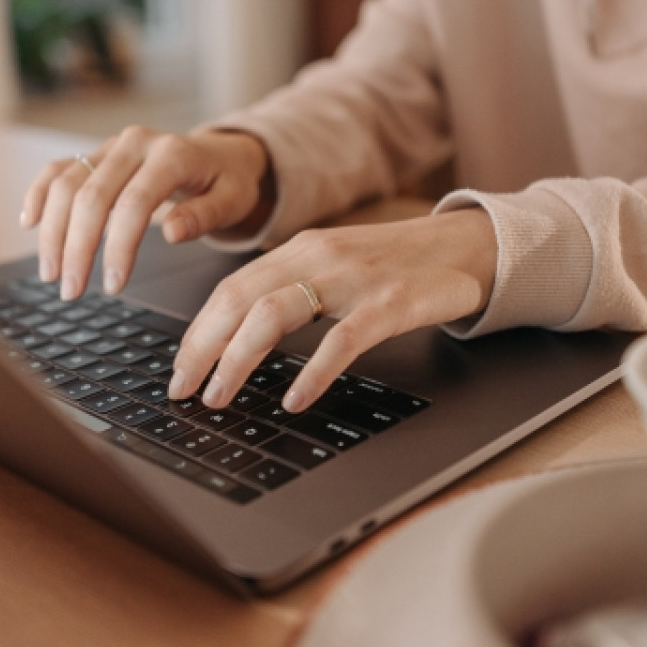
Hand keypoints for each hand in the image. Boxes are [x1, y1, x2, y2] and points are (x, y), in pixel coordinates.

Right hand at [20, 127, 270, 298]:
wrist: (221, 154)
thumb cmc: (228, 183)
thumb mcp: (232, 200)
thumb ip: (204, 215)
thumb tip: (172, 232)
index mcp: (172, 154)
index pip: (135, 203)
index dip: (119, 247)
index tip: (113, 286)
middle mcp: (135, 143)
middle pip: (92, 195)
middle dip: (76, 247)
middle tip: (71, 290)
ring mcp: (111, 146)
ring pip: (67, 184)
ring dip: (53, 231)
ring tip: (51, 274)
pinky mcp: (96, 154)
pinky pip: (58, 169)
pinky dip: (39, 194)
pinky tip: (29, 223)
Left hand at [167, 208, 498, 411]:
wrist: (468, 246)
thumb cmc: (397, 265)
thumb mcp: (335, 268)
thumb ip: (292, 291)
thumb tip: (239, 339)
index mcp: (299, 250)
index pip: (230, 289)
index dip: (198, 331)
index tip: (179, 369)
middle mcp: (318, 257)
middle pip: (239, 300)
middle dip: (202, 349)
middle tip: (183, 390)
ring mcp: (354, 278)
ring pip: (275, 314)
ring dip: (238, 360)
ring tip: (221, 397)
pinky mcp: (391, 302)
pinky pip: (342, 340)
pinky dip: (312, 373)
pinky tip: (295, 400)